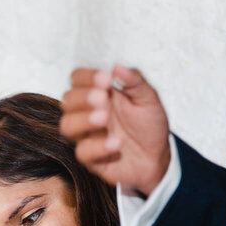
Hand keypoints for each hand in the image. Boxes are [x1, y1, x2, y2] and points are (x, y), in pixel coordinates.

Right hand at [60, 65, 170, 196]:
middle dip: (83, 98)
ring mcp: (87, 136)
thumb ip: (134, 81)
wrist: (158, 156)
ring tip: (104, 118)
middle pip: (67, 101)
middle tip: (103, 98)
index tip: (106, 79)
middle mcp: (88, 113)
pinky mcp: (91, 159)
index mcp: (99, 93)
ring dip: (83, 120)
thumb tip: (118, 67)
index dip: (87, 77)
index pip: (78, 79)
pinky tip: (117, 143)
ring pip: (67, 126)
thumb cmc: (149, 125)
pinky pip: (83, 153)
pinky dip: (98, 147)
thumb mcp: (148, 98)